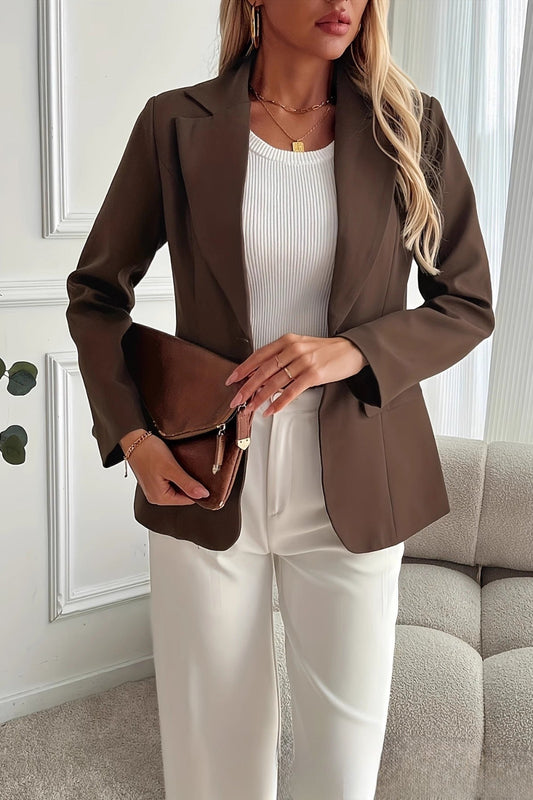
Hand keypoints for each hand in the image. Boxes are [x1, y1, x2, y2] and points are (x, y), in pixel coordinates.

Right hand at [120, 429, 209, 505]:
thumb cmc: (148, 451)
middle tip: (186, 468)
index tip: (200, 477)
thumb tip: (203, 495)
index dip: (197, 489)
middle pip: (182, 495)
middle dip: (188, 483)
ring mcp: (154, 489)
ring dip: (181, 478)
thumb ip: (187, 484)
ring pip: (177, 487)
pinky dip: (175, 474)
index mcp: (160, 498)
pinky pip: (170, 482)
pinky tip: (173, 465)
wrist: (133, 440)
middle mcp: (155, 497)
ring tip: (178, 466)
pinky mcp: (154, 481)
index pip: (188, 500)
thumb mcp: (171, 468)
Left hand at [224, 333, 367, 415]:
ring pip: (275, 382)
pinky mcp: (313, 374)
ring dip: (260, 397)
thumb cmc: (325, 351)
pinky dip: (279, 402)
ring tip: (250, 407)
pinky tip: (271, 410)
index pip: (259, 355)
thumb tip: (262, 376)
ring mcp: (303, 361)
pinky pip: (291, 391)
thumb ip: (282, 358)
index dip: (243, 368)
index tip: (232, 379)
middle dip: (246, 386)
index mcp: (287, 341)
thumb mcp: (301, 347)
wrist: (351, 350)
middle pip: (263, 370)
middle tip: (236, 399)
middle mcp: (293, 349)